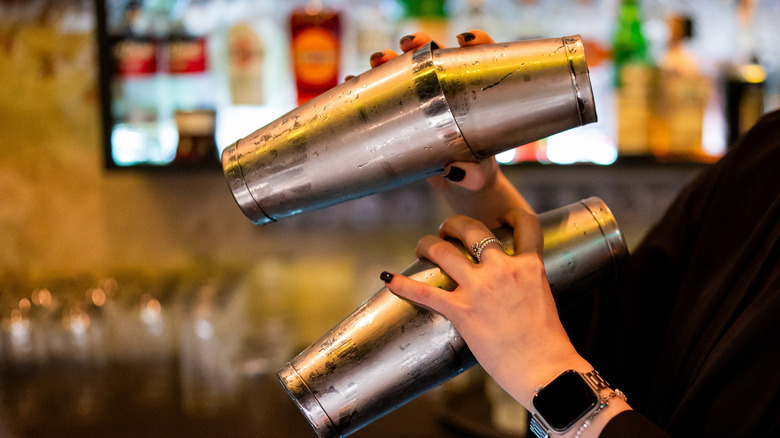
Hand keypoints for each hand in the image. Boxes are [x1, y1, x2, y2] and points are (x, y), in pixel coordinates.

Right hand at [368, 30, 530, 225]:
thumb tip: (454, 170)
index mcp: (476, 94)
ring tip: (378, 60)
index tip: (462, 41)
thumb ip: (473, 175)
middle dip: (420, 43)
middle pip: (435, 55)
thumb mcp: (478, 175)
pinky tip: (352, 82)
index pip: (479, 58)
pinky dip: (366, 85)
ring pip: (405, 69)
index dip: (475, 42)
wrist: (458, 186)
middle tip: (408, 44)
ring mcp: (423, 99)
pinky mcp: (402, 113)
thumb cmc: (477, 174)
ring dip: (390, 59)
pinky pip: (383, 93)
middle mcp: (448, 89)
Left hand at [382, 207, 588, 407]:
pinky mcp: (461, 311)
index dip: (512, 214)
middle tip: (447, 231)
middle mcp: (502, 270)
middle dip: (454, 225)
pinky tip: (390, 278)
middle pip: (473, 229)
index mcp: (529, 266)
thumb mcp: (542, 299)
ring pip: (443, 251)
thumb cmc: (547, 343)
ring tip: (423, 247)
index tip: (502, 215)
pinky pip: (425, 293)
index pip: (525, 225)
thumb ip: (525, 282)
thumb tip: (513, 283)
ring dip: (428, 245)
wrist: (544, 369)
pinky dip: (403, 284)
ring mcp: (480, 289)